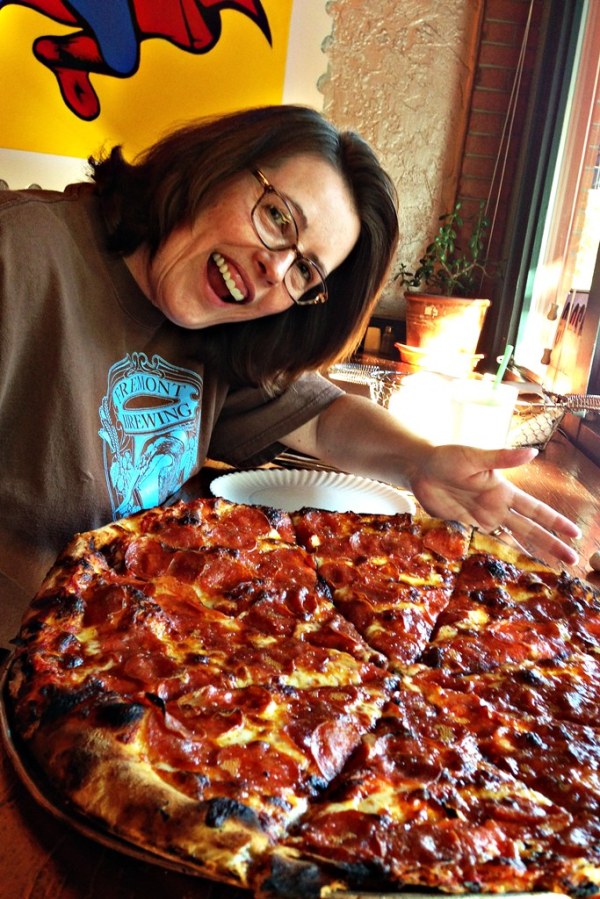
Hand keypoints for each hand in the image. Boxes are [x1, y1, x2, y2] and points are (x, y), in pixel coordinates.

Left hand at [409, 445, 580, 565]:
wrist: (419, 469)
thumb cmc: (448, 458)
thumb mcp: (475, 458)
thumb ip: (502, 458)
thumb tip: (533, 452)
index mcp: (504, 492)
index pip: (536, 510)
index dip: (555, 522)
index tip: (575, 534)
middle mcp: (497, 509)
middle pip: (529, 530)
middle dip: (551, 545)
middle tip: (573, 561)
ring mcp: (481, 521)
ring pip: (510, 541)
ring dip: (528, 555)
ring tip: (548, 571)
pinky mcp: (464, 529)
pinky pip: (484, 546)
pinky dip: (497, 558)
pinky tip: (508, 570)